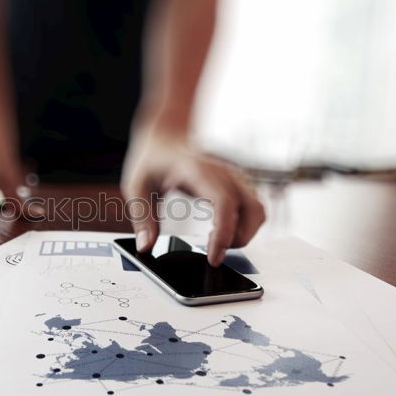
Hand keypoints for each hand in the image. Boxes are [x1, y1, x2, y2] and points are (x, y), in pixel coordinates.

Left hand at [121, 126, 264, 265]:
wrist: (166, 138)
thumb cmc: (153, 159)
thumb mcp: (137, 186)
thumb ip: (142, 218)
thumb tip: (145, 246)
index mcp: (198, 172)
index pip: (224, 204)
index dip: (224, 234)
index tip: (214, 257)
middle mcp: (223, 173)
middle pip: (253, 210)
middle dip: (240, 239)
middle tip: (216, 252)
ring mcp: (233, 176)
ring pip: (258, 209)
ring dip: (246, 233)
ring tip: (219, 242)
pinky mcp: (237, 183)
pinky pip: (253, 207)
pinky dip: (246, 224)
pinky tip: (224, 231)